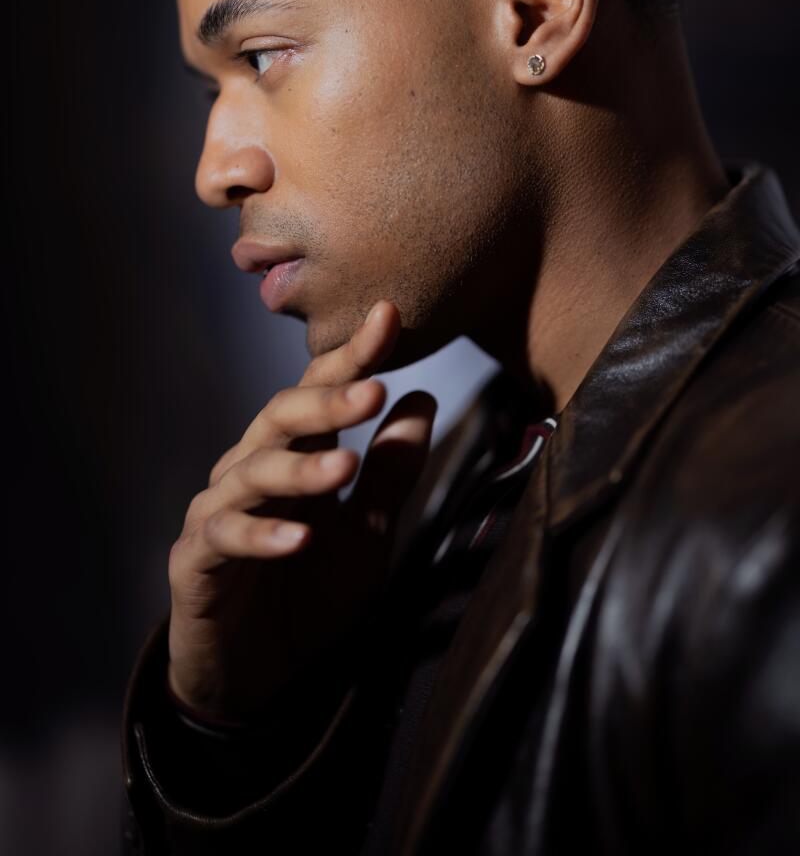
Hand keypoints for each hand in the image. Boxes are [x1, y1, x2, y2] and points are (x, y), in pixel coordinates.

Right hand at [166, 300, 436, 723]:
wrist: (257, 683)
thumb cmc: (309, 596)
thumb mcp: (368, 535)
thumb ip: (391, 473)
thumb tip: (423, 398)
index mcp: (294, 455)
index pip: (320, 393)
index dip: (352, 356)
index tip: (390, 316)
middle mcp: (250, 470)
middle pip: (281, 417)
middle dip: (326, 401)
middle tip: (373, 389)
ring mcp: (218, 513)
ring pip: (252, 471)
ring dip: (301, 469)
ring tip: (345, 468)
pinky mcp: (195, 562)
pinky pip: (224, 538)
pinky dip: (261, 535)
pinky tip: (297, 539)